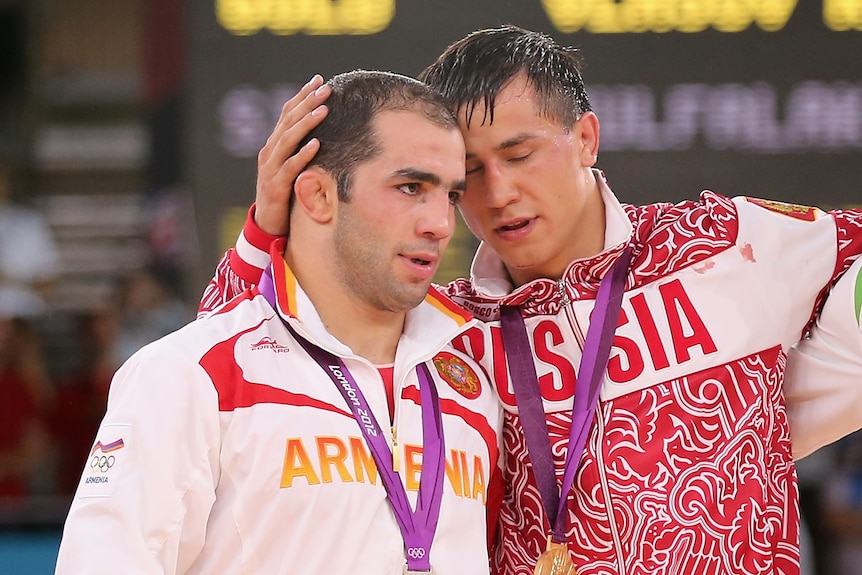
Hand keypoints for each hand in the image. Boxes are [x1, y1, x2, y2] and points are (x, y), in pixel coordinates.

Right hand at [255, 74, 330, 234]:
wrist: (267, 224)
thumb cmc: (284, 194)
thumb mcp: (291, 167)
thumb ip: (300, 149)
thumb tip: (321, 131)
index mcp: (273, 145)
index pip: (287, 113)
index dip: (302, 95)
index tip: (319, 80)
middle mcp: (270, 152)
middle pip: (288, 121)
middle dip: (307, 103)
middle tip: (326, 88)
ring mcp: (270, 169)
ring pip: (288, 140)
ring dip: (306, 124)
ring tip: (323, 110)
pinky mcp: (275, 186)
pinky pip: (290, 167)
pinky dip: (303, 155)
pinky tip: (317, 144)